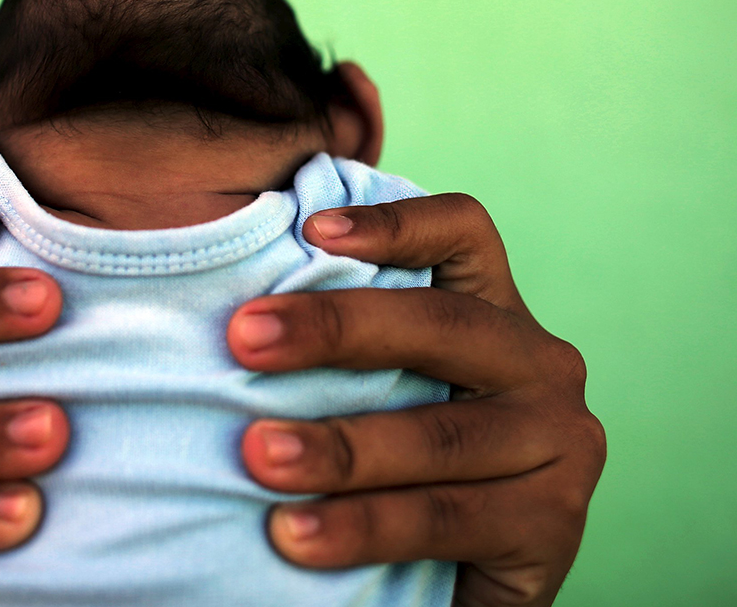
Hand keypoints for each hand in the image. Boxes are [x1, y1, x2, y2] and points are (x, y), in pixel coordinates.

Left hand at [229, 194, 605, 606]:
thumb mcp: (382, 392)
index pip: (462, 234)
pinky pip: (446, 517)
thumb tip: (235, 320)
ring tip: (258, 456)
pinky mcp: (554, 523)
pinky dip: (364, 526)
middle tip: (244, 340)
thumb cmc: (396, 467)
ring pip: (438, 434)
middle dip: (335, 327)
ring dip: (339, 445)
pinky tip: (297, 535)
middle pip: (441, 323)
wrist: (457, 580)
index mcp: (492, 314)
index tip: (309, 230)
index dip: (394, 222)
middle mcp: (539, 364)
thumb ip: (346, 354)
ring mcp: (559, 443)